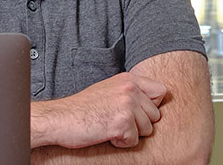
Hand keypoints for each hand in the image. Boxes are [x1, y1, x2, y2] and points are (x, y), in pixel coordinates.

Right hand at [31, 72, 166, 149]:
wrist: (60, 118)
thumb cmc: (82, 108)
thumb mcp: (109, 90)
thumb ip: (130, 92)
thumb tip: (153, 102)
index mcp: (129, 79)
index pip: (161, 91)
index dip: (151, 106)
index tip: (136, 112)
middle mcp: (130, 88)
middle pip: (155, 114)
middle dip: (140, 124)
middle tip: (118, 122)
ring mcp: (127, 104)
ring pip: (147, 129)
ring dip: (130, 134)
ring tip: (110, 126)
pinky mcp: (122, 122)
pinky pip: (134, 141)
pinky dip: (121, 143)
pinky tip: (106, 134)